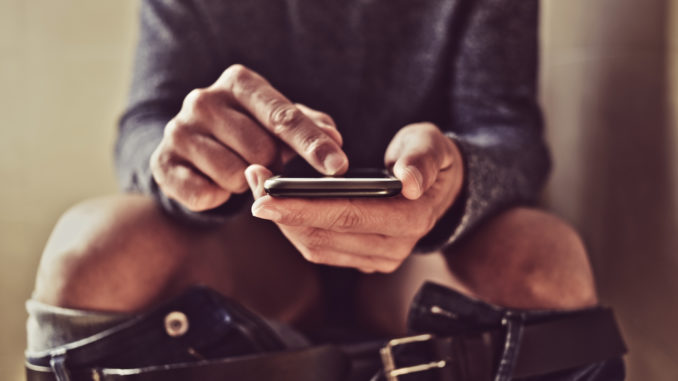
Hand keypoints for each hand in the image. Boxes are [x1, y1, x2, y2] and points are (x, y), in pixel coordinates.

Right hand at [150, 64, 347, 210]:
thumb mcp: (279, 123)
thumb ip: (310, 127)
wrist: (191, 151)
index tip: (338, 167)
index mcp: (239, 82)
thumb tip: (334, 138)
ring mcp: (178, 130)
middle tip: (268, 164)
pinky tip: (215, 184)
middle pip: (261, 149)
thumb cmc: (248, 133)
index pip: (282, 116)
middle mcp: (203, 99)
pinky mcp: (162, 163)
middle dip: (274, 166)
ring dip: (245, 184)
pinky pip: (206, 195)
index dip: (313, 144)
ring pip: (235, 175)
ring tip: (238, 171)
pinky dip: (218, 197)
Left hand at [245, 122, 463, 272]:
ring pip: (316, 247)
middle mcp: (394, 247)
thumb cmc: (430, 158)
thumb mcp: (432, 146)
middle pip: (324, 236)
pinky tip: (278, 203)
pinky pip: (320, 249)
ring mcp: (378, 257)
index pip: (348, 216)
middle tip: (252, 181)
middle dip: (283, 211)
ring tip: (258, 186)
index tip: (265, 196)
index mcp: (411, 219)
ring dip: (283, 220)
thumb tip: (408, 182)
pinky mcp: (363, 259)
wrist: (439, 186)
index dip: (303, 207)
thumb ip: (421, 160)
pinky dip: (295, 228)